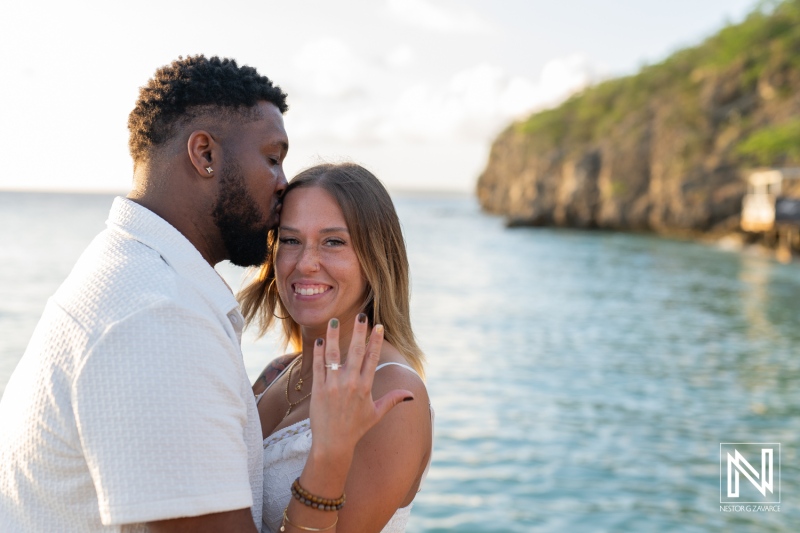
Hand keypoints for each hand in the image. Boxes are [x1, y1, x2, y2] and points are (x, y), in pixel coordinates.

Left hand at [309, 314, 413, 459]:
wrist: (333, 444)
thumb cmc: (356, 429)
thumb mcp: (376, 414)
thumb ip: (393, 400)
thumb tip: (411, 394)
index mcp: (365, 387)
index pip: (372, 358)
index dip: (375, 341)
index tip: (377, 326)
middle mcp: (350, 384)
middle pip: (355, 352)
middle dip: (359, 332)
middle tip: (361, 315)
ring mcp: (333, 386)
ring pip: (333, 355)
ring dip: (334, 336)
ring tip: (334, 320)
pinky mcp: (318, 390)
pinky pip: (318, 367)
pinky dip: (319, 353)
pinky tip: (321, 340)